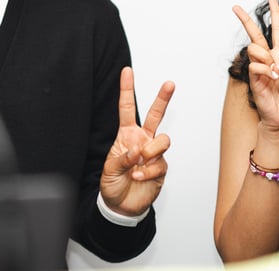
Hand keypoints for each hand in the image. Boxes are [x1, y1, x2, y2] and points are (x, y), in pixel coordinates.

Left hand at [99, 67, 175, 217]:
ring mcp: (153, 154)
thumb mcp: (109, 169)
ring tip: (139, 162)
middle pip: (155, 115)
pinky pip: (160, 164)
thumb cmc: (112, 184)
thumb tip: (137, 151)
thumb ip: (122, 157)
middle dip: (163, 99)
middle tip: (169, 84)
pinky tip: (137, 177)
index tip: (127, 71)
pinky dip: (146, 171)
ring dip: (151, 151)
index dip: (126, 89)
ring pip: (163, 140)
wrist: (121, 206)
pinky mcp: (161, 168)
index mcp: (126, 135)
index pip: (126, 108)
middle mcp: (142, 140)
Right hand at [232, 0, 278, 134]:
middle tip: (235, 7)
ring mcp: (259, 68)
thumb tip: (275, 66)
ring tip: (275, 73)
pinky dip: (265, 71)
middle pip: (255, 34)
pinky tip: (271, 79)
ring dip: (266, 58)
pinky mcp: (253, 79)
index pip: (277, 30)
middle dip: (245, 20)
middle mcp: (269, 59)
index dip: (275, 13)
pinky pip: (255, 66)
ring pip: (254, 49)